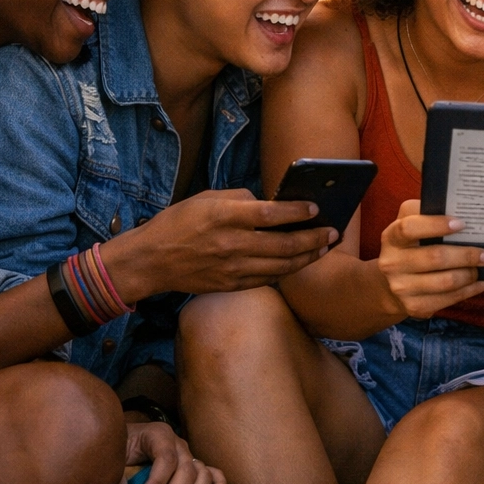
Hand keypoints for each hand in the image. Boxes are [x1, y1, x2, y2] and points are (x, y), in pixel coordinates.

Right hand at [109, 188, 337, 299]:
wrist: (151, 260)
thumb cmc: (179, 222)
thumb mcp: (207, 198)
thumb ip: (241, 199)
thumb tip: (271, 205)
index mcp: (226, 216)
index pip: (272, 214)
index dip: (298, 212)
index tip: (316, 209)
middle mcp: (232, 244)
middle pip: (284, 244)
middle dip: (314, 239)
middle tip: (332, 232)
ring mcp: (232, 268)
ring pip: (281, 266)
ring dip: (307, 258)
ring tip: (323, 248)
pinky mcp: (230, 285)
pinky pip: (267, 279)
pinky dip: (286, 271)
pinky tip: (298, 263)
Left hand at [118, 420, 225, 483]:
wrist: (127, 441)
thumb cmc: (122, 448)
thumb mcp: (115, 456)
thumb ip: (117, 476)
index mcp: (158, 435)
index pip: (165, 456)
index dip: (158, 478)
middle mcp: (178, 444)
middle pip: (185, 468)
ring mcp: (189, 455)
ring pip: (202, 473)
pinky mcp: (194, 466)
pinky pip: (213, 473)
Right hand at [379, 199, 483, 318]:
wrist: (392, 283)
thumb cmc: (410, 245)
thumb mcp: (410, 223)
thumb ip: (428, 212)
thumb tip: (462, 207)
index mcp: (391, 237)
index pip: (410, 228)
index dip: (436, 225)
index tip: (461, 223)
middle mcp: (392, 264)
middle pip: (435, 258)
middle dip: (466, 255)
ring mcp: (402, 288)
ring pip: (445, 282)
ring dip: (471, 273)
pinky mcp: (415, 307)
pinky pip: (449, 299)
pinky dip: (470, 290)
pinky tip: (481, 281)